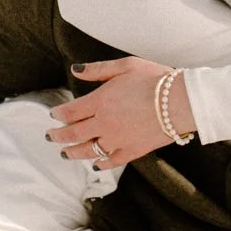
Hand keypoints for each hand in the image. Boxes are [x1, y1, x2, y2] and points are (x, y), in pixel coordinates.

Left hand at [46, 57, 195, 167]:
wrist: (181, 102)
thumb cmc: (155, 80)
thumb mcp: (125, 65)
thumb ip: (98, 69)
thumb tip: (75, 70)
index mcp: (100, 101)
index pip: (70, 112)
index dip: (58, 114)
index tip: (53, 115)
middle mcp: (104, 123)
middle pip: (73, 134)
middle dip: (58, 136)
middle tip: (50, 137)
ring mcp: (117, 140)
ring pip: (88, 150)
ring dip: (73, 152)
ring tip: (65, 153)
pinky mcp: (132, 151)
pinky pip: (111, 161)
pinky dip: (100, 163)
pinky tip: (95, 164)